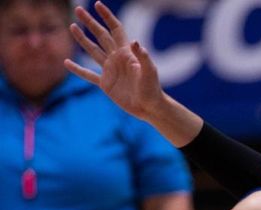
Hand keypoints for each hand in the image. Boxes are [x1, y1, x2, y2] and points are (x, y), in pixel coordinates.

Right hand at [64, 2, 166, 121]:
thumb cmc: (152, 89)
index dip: (107, 17)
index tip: (98, 4)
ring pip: (93, 51)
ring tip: (72, 26)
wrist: (149, 107)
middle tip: (78, 9)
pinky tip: (66, 62)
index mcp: (127, 52)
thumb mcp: (149, 71)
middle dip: (90, 22)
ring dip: (82, 39)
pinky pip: (88, 75)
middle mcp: (117, 58)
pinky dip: (78, 69)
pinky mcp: (106, 84)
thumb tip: (135, 41)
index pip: (115, 29)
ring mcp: (110, 70)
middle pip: (101, 36)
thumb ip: (142, 56)